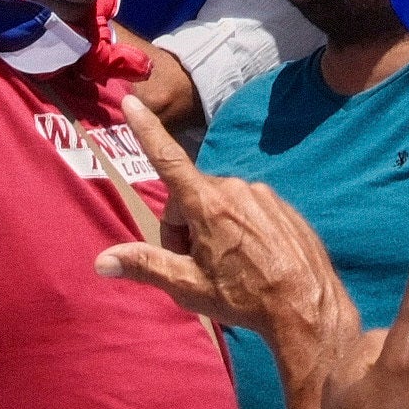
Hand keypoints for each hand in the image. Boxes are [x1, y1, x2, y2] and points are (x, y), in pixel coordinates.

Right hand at [98, 99, 353, 384]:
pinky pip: (248, 211)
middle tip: (194, 268)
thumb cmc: (244, 298)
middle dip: (183, 230)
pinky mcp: (282, 206)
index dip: (146, 130)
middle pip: (189, 199)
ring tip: (227, 270)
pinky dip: (240, 232)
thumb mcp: (188, 286)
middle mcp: (235, 189)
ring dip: (211, 231)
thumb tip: (102, 260)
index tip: (132, 100)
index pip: (167, 158)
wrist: (307, 308)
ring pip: (219, 205)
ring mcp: (262, 196)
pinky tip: (251, 263)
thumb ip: (144, 265)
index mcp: (207, 204)